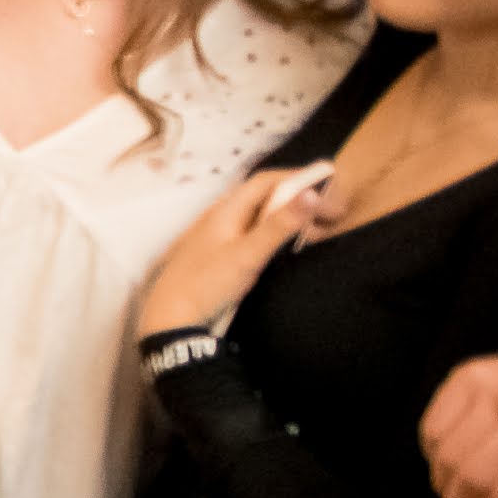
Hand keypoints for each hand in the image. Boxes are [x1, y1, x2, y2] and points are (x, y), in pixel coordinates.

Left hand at [138, 159, 332, 340]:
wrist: (170, 320)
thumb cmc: (207, 285)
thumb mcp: (248, 254)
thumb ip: (279, 225)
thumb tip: (312, 193)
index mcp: (224, 210)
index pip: (265, 180)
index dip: (296, 177)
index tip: (327, 180)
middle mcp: (218, 216)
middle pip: (261, 195)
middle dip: (294, 195)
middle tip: (325, 208)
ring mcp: (215, 234)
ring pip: (254, 213)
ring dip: (283, 213)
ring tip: (310, 224)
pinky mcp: (215, 253)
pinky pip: (248, 231)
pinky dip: (270, 230)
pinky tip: (280, 242)